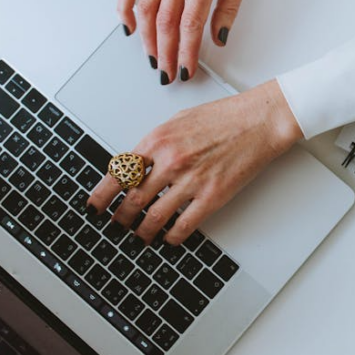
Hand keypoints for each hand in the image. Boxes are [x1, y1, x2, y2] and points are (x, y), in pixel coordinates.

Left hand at [87, 80, 302, 244]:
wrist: (259, 120)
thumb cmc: (224, 117)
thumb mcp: (179, 121)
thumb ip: (157, 144)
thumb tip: (138, 165)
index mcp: (158, 140)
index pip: (118, 173)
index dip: (102, 195)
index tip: (94, 206)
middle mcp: (170, 161)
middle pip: (132, 199)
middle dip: (120, 218)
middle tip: (116, 225)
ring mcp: (191, 180)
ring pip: (154, 216)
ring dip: (143, 231)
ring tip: (140, 236)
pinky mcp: (212, 195)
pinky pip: (184, 224)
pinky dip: (172, 236)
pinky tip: (169, 238)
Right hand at [118, 0, 252, 84]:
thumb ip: (229, 8)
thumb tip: (220, 38)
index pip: (191, 24)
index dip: (187, 52)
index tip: (188, 70)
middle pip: (165, 21)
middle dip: (166, 53)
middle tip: (168, 74)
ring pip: (144, 8)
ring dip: (146, 39)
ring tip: (153, 59)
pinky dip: (124, 8)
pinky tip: (128, 28)